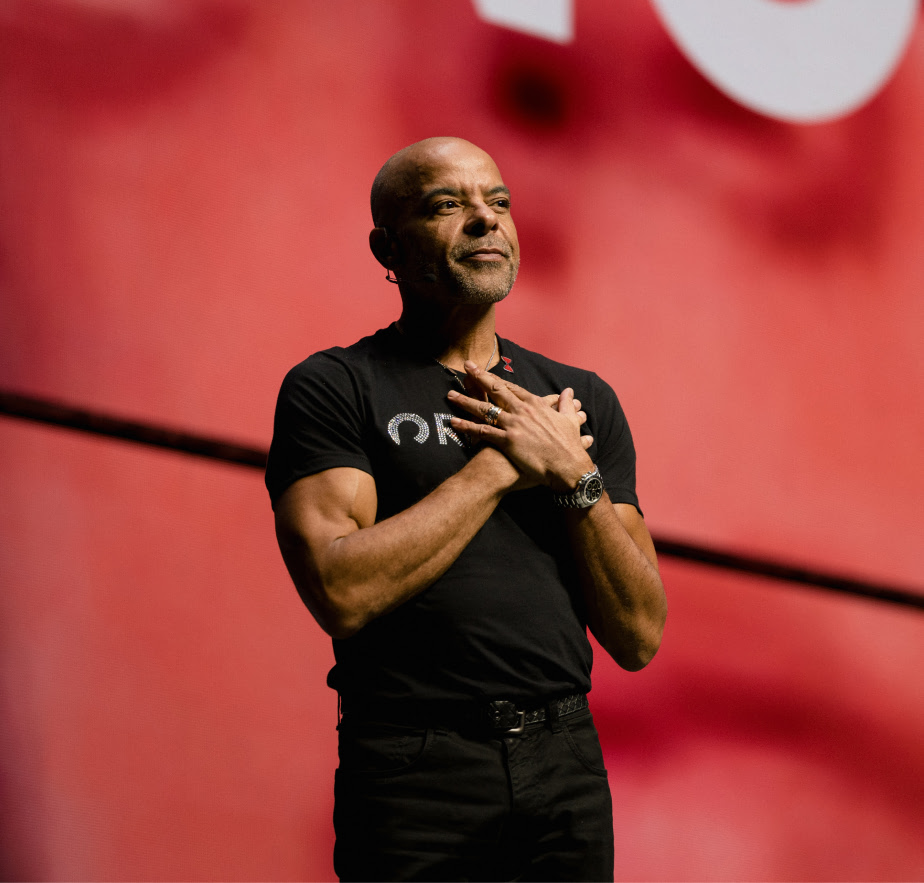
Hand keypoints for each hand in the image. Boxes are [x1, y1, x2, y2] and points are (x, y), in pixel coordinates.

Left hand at [448, 362, 594, 491]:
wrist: (568, 465)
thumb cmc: (569, 445)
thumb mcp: (570, 420)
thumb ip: (565, 404)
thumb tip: (568, 391)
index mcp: (534, 404)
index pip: (511, 387)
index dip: (496, 377)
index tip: (485, 370)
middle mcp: (521, 411)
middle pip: (495, 390)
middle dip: (479, 377)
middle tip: (466, 366)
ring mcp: (513, 425)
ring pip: (484, 409)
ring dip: (465, 401)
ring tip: (450, 394)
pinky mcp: (507, 441)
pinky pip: (482, 432)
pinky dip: (467, 426)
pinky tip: (454, 422)